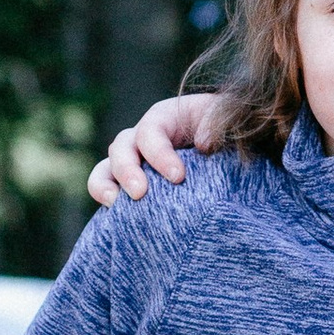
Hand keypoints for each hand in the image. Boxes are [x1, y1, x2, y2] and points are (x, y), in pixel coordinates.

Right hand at [87, 89, 234, 205]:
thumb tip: (203, 143)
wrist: (228, 154)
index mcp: (164, 119)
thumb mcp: (228, 118)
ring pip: (105, 169)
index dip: (159, 153)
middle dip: (127, 171)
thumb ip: (219, 123)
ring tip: (114, 204)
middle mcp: (143, 139)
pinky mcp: (131, 186)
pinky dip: (106, 201)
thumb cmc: (228, 132)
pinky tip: (115, 217)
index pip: (151, 131)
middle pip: (121, 147)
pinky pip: (107, 191)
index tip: (178, 177)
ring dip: (105, 186)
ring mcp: (134, 163)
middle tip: (141, 194)